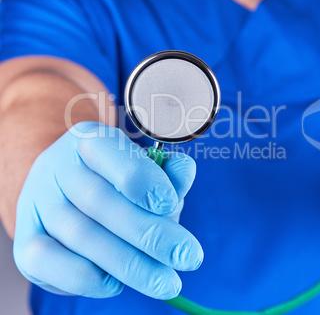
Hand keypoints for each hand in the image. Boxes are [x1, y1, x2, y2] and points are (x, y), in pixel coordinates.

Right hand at [13, 122, 201, 299]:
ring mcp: (37, 203)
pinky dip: (87, 278)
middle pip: (99, 200)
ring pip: (82, 235)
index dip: (141, 178)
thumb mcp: (144, 167)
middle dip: (149, 233)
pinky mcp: (26, 241)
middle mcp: (57, 167)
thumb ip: (168, 170)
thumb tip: (184, 172)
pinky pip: (49, 263)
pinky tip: (117, 284)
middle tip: (188, 257)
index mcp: (88, 140)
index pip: (109, 151)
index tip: (171, 204)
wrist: (67, 192)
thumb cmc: (116, 180)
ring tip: (167, 282)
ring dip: (130, 264)